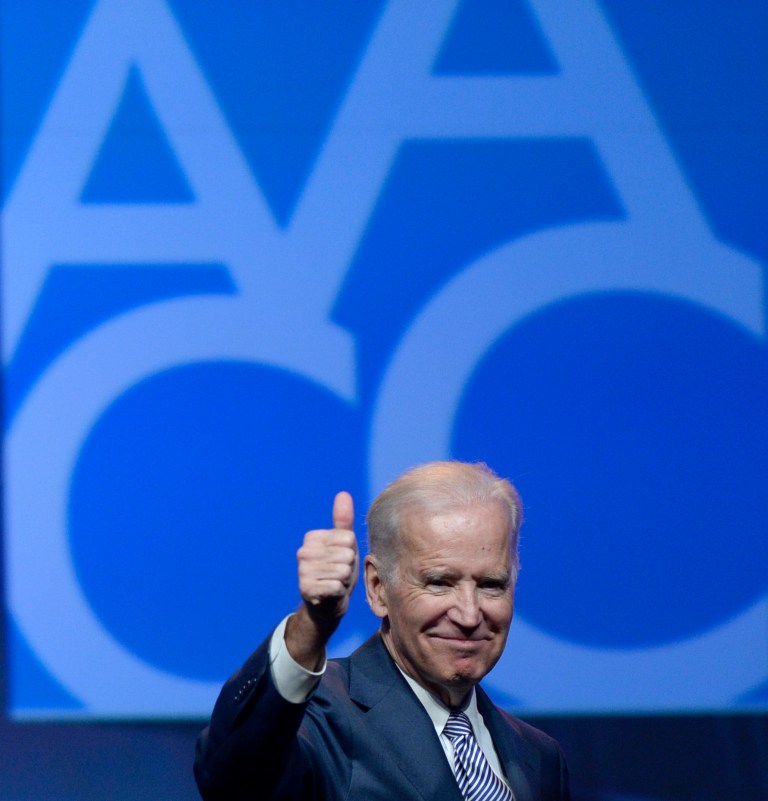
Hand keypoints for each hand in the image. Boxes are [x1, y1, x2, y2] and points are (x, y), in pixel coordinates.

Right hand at [298, 491, 358, 618]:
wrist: (327, 603)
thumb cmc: (338, 570)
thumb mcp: (344, 544)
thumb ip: (343, 521)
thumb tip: (343, 494)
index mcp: (311, 537)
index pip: (348, 538)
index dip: (350, 551)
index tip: (340, 560)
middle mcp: (303, 552)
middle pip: (347, 554)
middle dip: (348, 567)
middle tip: (338, 574)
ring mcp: (303, 571)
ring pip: (343, 571)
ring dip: (344, 581)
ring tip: (335, 583)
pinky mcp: (306, 590)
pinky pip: (337, 586)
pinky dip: (339, 592)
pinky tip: (331, 594)